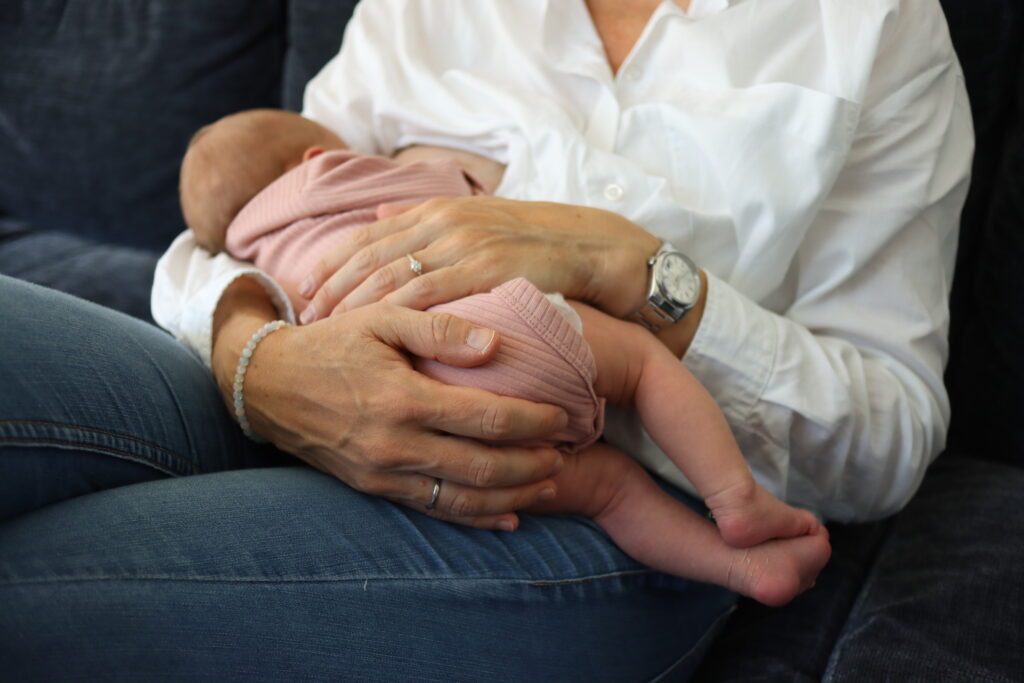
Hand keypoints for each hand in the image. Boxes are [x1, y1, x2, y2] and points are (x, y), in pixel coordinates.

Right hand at [213, 279, 568, 529]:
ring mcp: (384, 473)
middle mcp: (396, 444)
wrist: (268, 385)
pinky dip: (475, 517)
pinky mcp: (375, 489)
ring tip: (551, 483)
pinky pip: (435, 510)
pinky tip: (507, 517)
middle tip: (568, 452)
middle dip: (534, 463)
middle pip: (484, 466)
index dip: (533, 420)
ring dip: (513, 494)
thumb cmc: (332, 343)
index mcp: (403, 398)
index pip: (487, 418)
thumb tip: (497, 344)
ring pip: (464, 497)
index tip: (564, 415)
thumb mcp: (380, 317)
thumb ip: (439, 327)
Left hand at [297, 196, 661, 321]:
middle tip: (301, 316)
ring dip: (354, 301)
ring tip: (327, 329)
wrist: (597, 248)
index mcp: (439, 209)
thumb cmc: (537, 245)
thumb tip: (384, 222)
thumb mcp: (479, 226)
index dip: (333, 263)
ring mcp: (466, 242)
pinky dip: (397, 311)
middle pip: (371, 254)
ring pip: (394, 273)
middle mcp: (445, 221)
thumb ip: (430, 226)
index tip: (304, 290)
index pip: (370, 235)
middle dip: (332, 285)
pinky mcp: (488, 268)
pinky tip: (375, 331)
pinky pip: (431, 292)